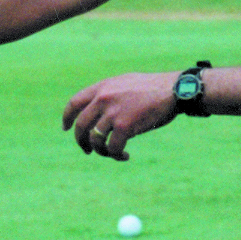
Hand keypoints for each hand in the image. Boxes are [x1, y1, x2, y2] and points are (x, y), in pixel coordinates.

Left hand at [61, 72, 178, 161]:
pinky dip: (117, 155)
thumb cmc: (154, 88)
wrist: (174, 90)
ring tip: (113, 153)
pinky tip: (125, 156)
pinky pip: (113, 147)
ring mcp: (113, 111)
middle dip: (81, 141)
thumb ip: (110, 93)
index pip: (75, 102)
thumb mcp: (125, 83)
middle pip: (80, 125)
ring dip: (101, 151)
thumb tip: (99, 110)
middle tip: (87, 150)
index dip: (67, 117)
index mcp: (103, 87)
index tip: (65, 128)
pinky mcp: (125, 125)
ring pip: (95, 139)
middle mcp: (104, 98)